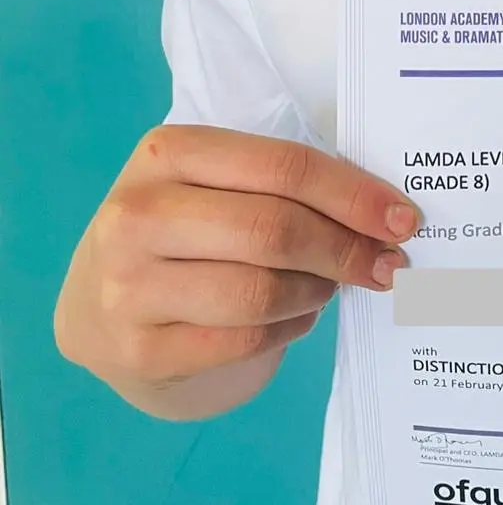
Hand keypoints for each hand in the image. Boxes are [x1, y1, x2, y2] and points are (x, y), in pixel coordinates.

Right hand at [55, 124, 419, 394]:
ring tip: (330, 285)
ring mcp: (130, 287)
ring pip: (261, 292)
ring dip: (317, 291)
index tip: (403, 217)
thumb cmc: (182, 231)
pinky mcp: (140, 351)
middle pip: (274, 230)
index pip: (282, 166)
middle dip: (345, 249)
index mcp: (166, 153)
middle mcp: (137, 215)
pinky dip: (289, 328)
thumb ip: (280, 183)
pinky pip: (244, 340)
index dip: (351, 194)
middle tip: (387, 264)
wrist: (97, 308)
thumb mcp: (211, 184)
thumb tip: (385, 214)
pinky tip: (294, 315)